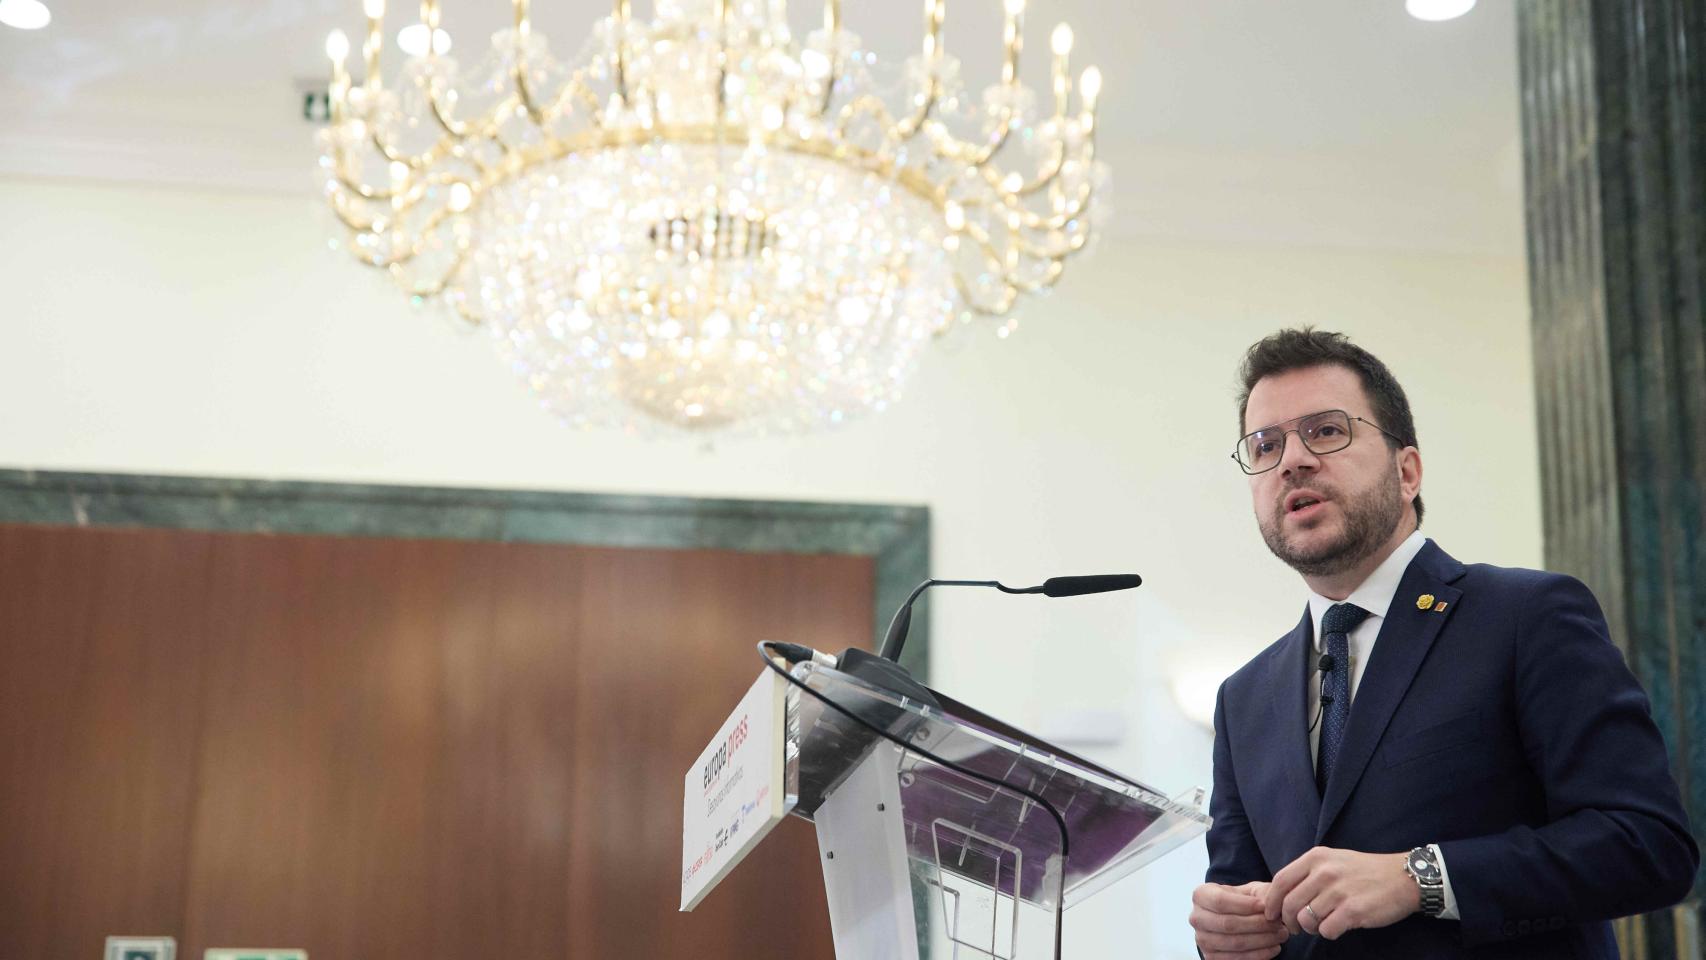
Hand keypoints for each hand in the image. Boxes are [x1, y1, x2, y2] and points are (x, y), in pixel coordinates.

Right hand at [1190, 881, 1289, 958]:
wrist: (1232, 918)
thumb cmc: (1242, 902)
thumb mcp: (1250, 891)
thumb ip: (1261, 893)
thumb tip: (1270, 905)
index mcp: (1201, 895)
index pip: (1221, 901)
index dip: (1245, 905)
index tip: (1265, 907)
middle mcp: (1196, 918)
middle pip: (1228, 924)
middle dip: (1257, 925)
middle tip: (1279, 924)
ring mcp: (1202, 940)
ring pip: (1234, 943)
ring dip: (1262, 940)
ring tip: (1280, 935)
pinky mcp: (1211, 958)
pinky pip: (1236, 959)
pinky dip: (1258, 955)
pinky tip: (1273, 947)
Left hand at [1263, 847, 1420, 939]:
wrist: (1403, 878)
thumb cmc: (1364, 872)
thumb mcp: (1332, 861)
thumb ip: (1307, 874)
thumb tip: (1280, 896)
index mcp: (1316, 858)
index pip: (1280, 881)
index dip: (1272, 902)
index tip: (1272, 914)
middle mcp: (1325, 872)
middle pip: (1290, 904)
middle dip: (1289, 921)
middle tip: (1296, 927)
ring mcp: (1339, 891)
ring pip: (1307, 920)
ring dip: (1311, 928)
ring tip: (1322, 924)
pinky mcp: (1353, 910)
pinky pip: (1327, 931)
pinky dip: (1329, 933)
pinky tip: (1338, 926)